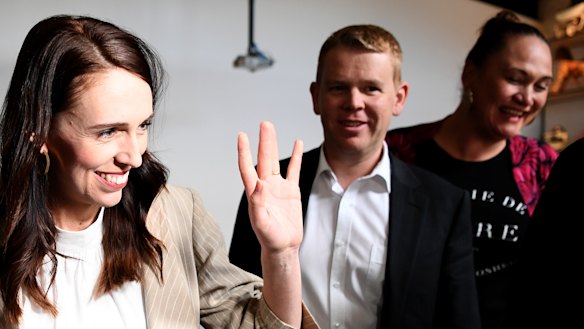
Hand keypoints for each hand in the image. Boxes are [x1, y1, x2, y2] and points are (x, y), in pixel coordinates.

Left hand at [237, 121, 303, 254]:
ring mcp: (278, 187)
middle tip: (264, 124)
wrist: (283, 246)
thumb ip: (258, 204)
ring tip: (271, 128)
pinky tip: (296, 143)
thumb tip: (258, 184)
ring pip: (276, 161)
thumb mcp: (262, 223)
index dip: (244, 152)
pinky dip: (295, 156)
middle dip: (264, 141)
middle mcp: (265, 186)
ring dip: (274, 145)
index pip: (247, 168)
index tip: (242, 136)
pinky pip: (294, 170)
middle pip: (263, 159)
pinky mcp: (291, 191)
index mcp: (255, 193)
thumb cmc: (270, 238)